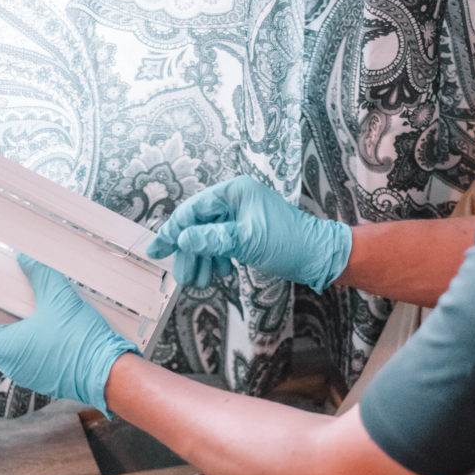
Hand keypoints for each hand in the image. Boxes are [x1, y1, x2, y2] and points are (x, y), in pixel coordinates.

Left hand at [0, 254, 138, 415]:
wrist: (110, 375)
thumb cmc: (81, 342)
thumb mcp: (59, 299)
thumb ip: (39, 275)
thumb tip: (24, 258)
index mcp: (4, 348)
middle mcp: (11, 365)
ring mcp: (27, 374)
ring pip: (5, 348)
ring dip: (8, 326)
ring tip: (24, 306)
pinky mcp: (44, 377)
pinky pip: (25, 356)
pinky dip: (25, 338)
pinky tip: (45, 323)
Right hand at [146, 175, 351, 290]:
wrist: (318, 256)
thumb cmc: (288, 242)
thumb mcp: (246, 241)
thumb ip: (212, 239)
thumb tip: (182, 239)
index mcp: (235, 192)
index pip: (194, 209)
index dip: (173, 230)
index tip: (156, 250)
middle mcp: (235, 200)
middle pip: (198, 226)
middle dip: (189, 253)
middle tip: (183, 277)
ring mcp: (240, 217)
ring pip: (208, 238)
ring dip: (202, 261)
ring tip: (199, 282)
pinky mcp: (246, 233)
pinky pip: (221, 245)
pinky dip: (216, 260)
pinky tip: (219, 274)